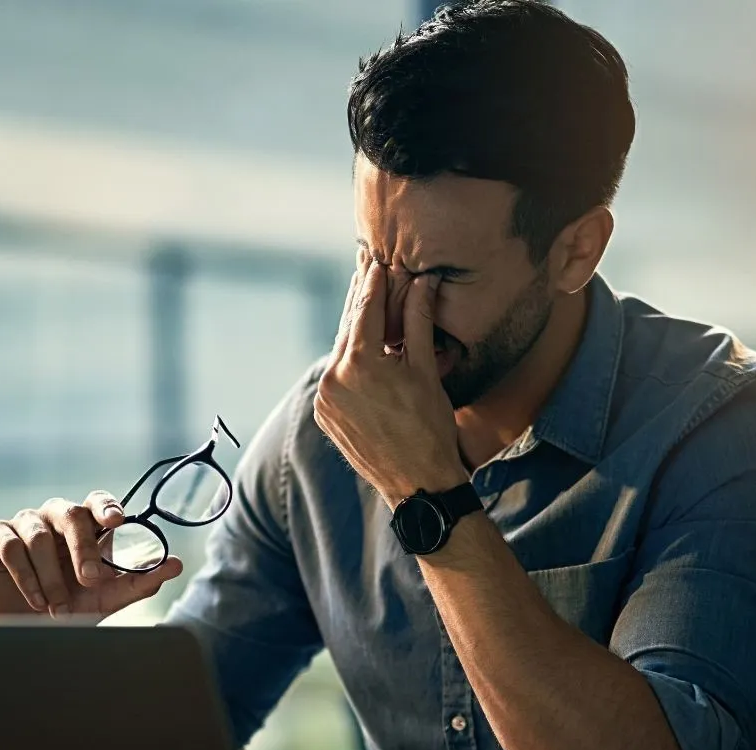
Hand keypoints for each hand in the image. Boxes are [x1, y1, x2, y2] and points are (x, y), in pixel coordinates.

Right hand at [0, 492, 182, 621]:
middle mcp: (56, 518)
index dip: (106, 506)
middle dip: (83, 549)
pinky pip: (12, 547)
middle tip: (91, 580)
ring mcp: (26, 524)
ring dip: (52, 577)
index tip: (116, 520)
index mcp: (86, 526)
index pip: (98, 501)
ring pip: (39, 536)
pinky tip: (37, 600)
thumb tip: (176, 565)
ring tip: (58, 607)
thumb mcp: (109, 598)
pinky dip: (26, 577)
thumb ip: (141, 581)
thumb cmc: (72, 606)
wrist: (28, 632)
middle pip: (71, 514)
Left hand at [313, 253, 467, 505]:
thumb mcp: (426, 369)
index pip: (366, 309)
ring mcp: (325, 399)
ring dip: (355, 330)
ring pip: (340, 352)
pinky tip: (364, 349)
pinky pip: (336, 377)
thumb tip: (422, 282)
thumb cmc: (430, 427)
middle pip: (349, 327)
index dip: (374, 283)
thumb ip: (417, 322)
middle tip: (367, 273)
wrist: (417, 483)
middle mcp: (334, 378)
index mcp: (359, 363)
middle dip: (361, 301)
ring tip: (368, 308)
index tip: (377, 261)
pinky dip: (349, 361)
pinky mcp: (325, 415)